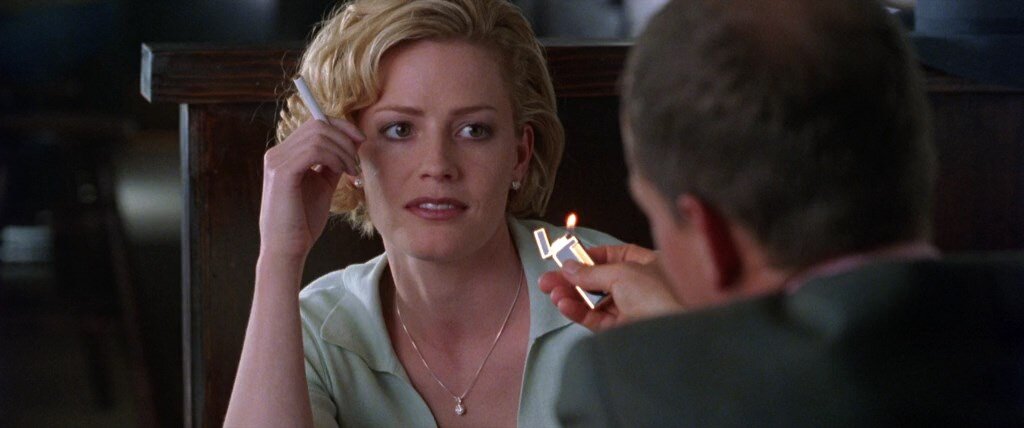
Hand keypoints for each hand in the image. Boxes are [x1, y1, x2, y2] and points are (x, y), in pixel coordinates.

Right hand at [258, 118, 364, 258]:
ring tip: (351, 171)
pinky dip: (334, 158)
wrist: (288, 249)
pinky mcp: (282, 172)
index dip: (341, 127)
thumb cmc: (303, 222)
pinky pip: (314, 150)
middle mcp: (277, 154)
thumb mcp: (322, 186)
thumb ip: (331, 164)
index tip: (360, 141)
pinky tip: (342, 172)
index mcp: (284, 155)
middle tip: (357, 162)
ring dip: (343, 151)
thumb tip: (350, 146)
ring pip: (318, 135)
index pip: (314, 124)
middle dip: (345, 139)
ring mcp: (277, 161)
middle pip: (317, 125)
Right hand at [539, 244, 681, 330]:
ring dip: (571, 296)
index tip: (567, 259)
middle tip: (547, 279)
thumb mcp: (622, 272)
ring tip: (551, 291)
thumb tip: (569, 267)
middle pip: (599, 280)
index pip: (613, 256)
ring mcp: (632, 309)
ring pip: (595, 301)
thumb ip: (592, 272)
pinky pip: (596, 319)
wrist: (677, 331)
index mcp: (648, 264)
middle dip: (572, 279)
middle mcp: (641, 286)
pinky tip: (563, 304)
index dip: (589, 257)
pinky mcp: (623, 330)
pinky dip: (578, 311)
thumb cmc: (661, 294)